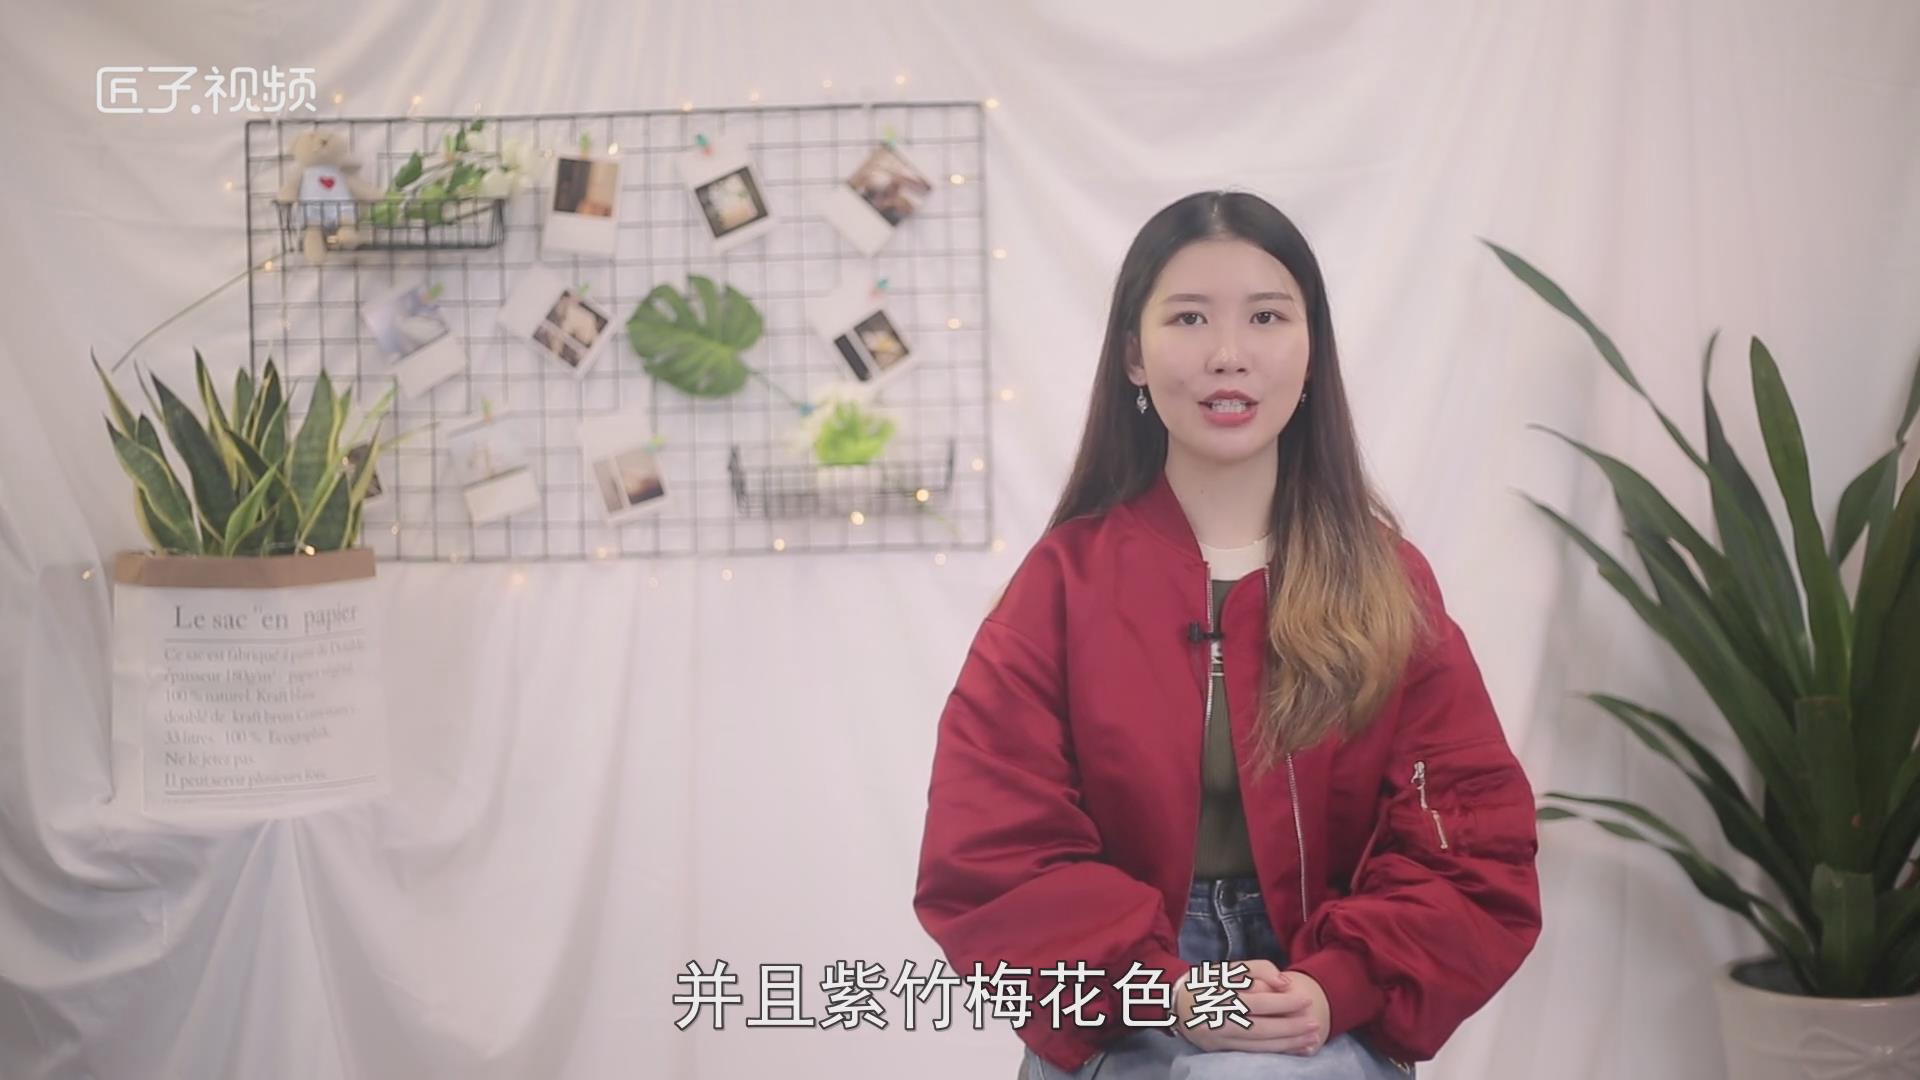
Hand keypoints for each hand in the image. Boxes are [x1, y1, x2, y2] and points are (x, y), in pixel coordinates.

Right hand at [1172, 961, 1329, 1054]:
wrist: (1176, 1002)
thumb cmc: (1209, 982)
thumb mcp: (1230, 967)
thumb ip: (1260, 969)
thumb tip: (1285, 983)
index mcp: (1219, 996)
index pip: (1257, 1002)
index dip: (1283, 1003)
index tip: (1307, 1000)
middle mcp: (1217, 1020)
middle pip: (1260, 1028)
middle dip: (1291, 1028)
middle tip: (1315, 1024)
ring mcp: (1217, 1039)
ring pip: (1258, 1045)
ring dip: (1288, 1044)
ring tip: (1311, 1040)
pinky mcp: (1219, 1051)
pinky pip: (1252, 1053)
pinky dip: (1276, 1052)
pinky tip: (1294, 1049)